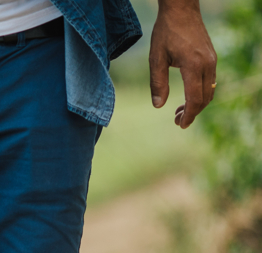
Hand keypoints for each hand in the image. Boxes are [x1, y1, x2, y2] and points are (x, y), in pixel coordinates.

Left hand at [150, 0, 216, 128]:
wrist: (181, 10)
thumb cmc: (166, 32)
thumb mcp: (156, 58)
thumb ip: (157, 83)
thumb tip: (158, 106)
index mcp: (193, 65)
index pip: (195, 98)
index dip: (189, 115)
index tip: (180, 125)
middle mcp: (207, 64)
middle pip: (204, 98)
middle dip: (192, 113)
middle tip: (176, 122)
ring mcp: (212, 60)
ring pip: (209, 90)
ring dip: (196, 104)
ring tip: (178, 112)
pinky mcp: (212, 58)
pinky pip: (209, 81)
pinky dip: (200, 93)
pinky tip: (187, 98)